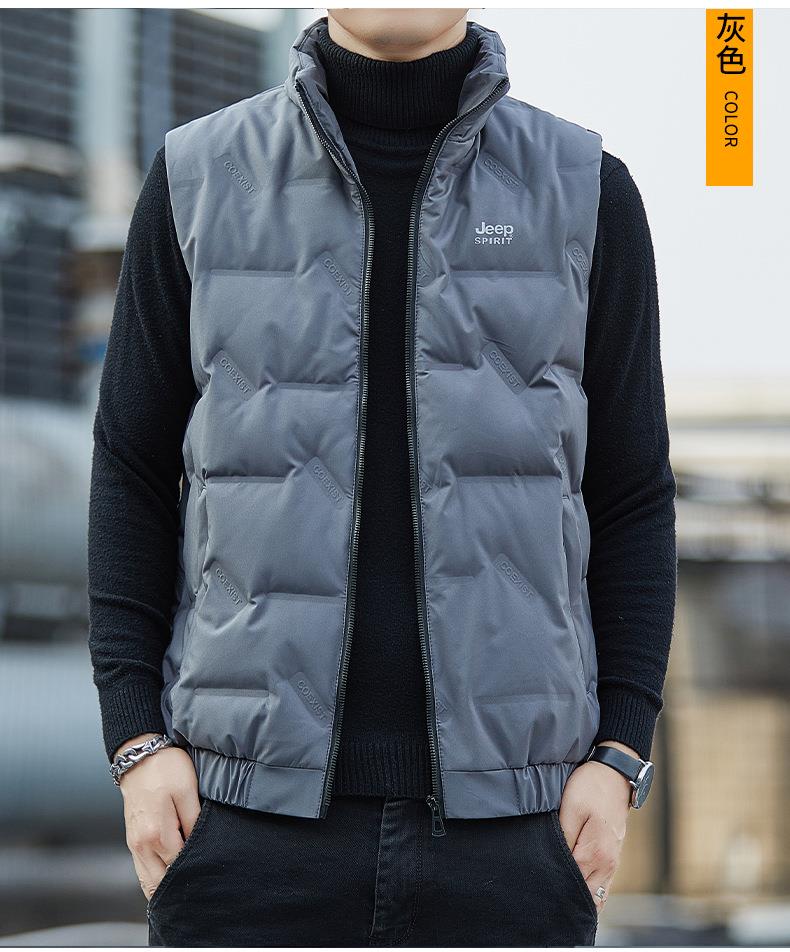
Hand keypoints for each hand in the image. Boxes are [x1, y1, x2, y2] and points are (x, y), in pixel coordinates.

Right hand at [116, 733, 200, 899]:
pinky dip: (154, 877)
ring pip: (147, 882)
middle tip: (200, 887)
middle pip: (158, 885)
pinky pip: (142, 870)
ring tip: (186, 884)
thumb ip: (194, 822)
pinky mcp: (132, 840)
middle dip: (178, 889)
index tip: (209, 871)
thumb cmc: (166, 769)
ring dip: (164, 887)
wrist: (139, 756)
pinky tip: (170, 874)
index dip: (195, 872)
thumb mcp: (187, 791)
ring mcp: (134, 845)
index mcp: (157, 834)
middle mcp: (141, 845)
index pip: (178, 868)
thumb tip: (200, 847)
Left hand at [557, 740, 634, 911]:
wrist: (615, 774)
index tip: (538, 887)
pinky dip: (589, 893)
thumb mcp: (570, 808)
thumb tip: (554, 865)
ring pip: (595, 897)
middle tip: (542, 896)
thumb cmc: (589, 788)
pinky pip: (602, 887)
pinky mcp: (613, 858)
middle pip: (584, 897)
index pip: (572, 887)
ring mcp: (612, 863)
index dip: (554, 888)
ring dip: (578, 898)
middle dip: (565, 898)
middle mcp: (607, 865)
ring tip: (555, 894)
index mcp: (594, 855)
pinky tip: (573, 888)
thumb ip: (563, 839)